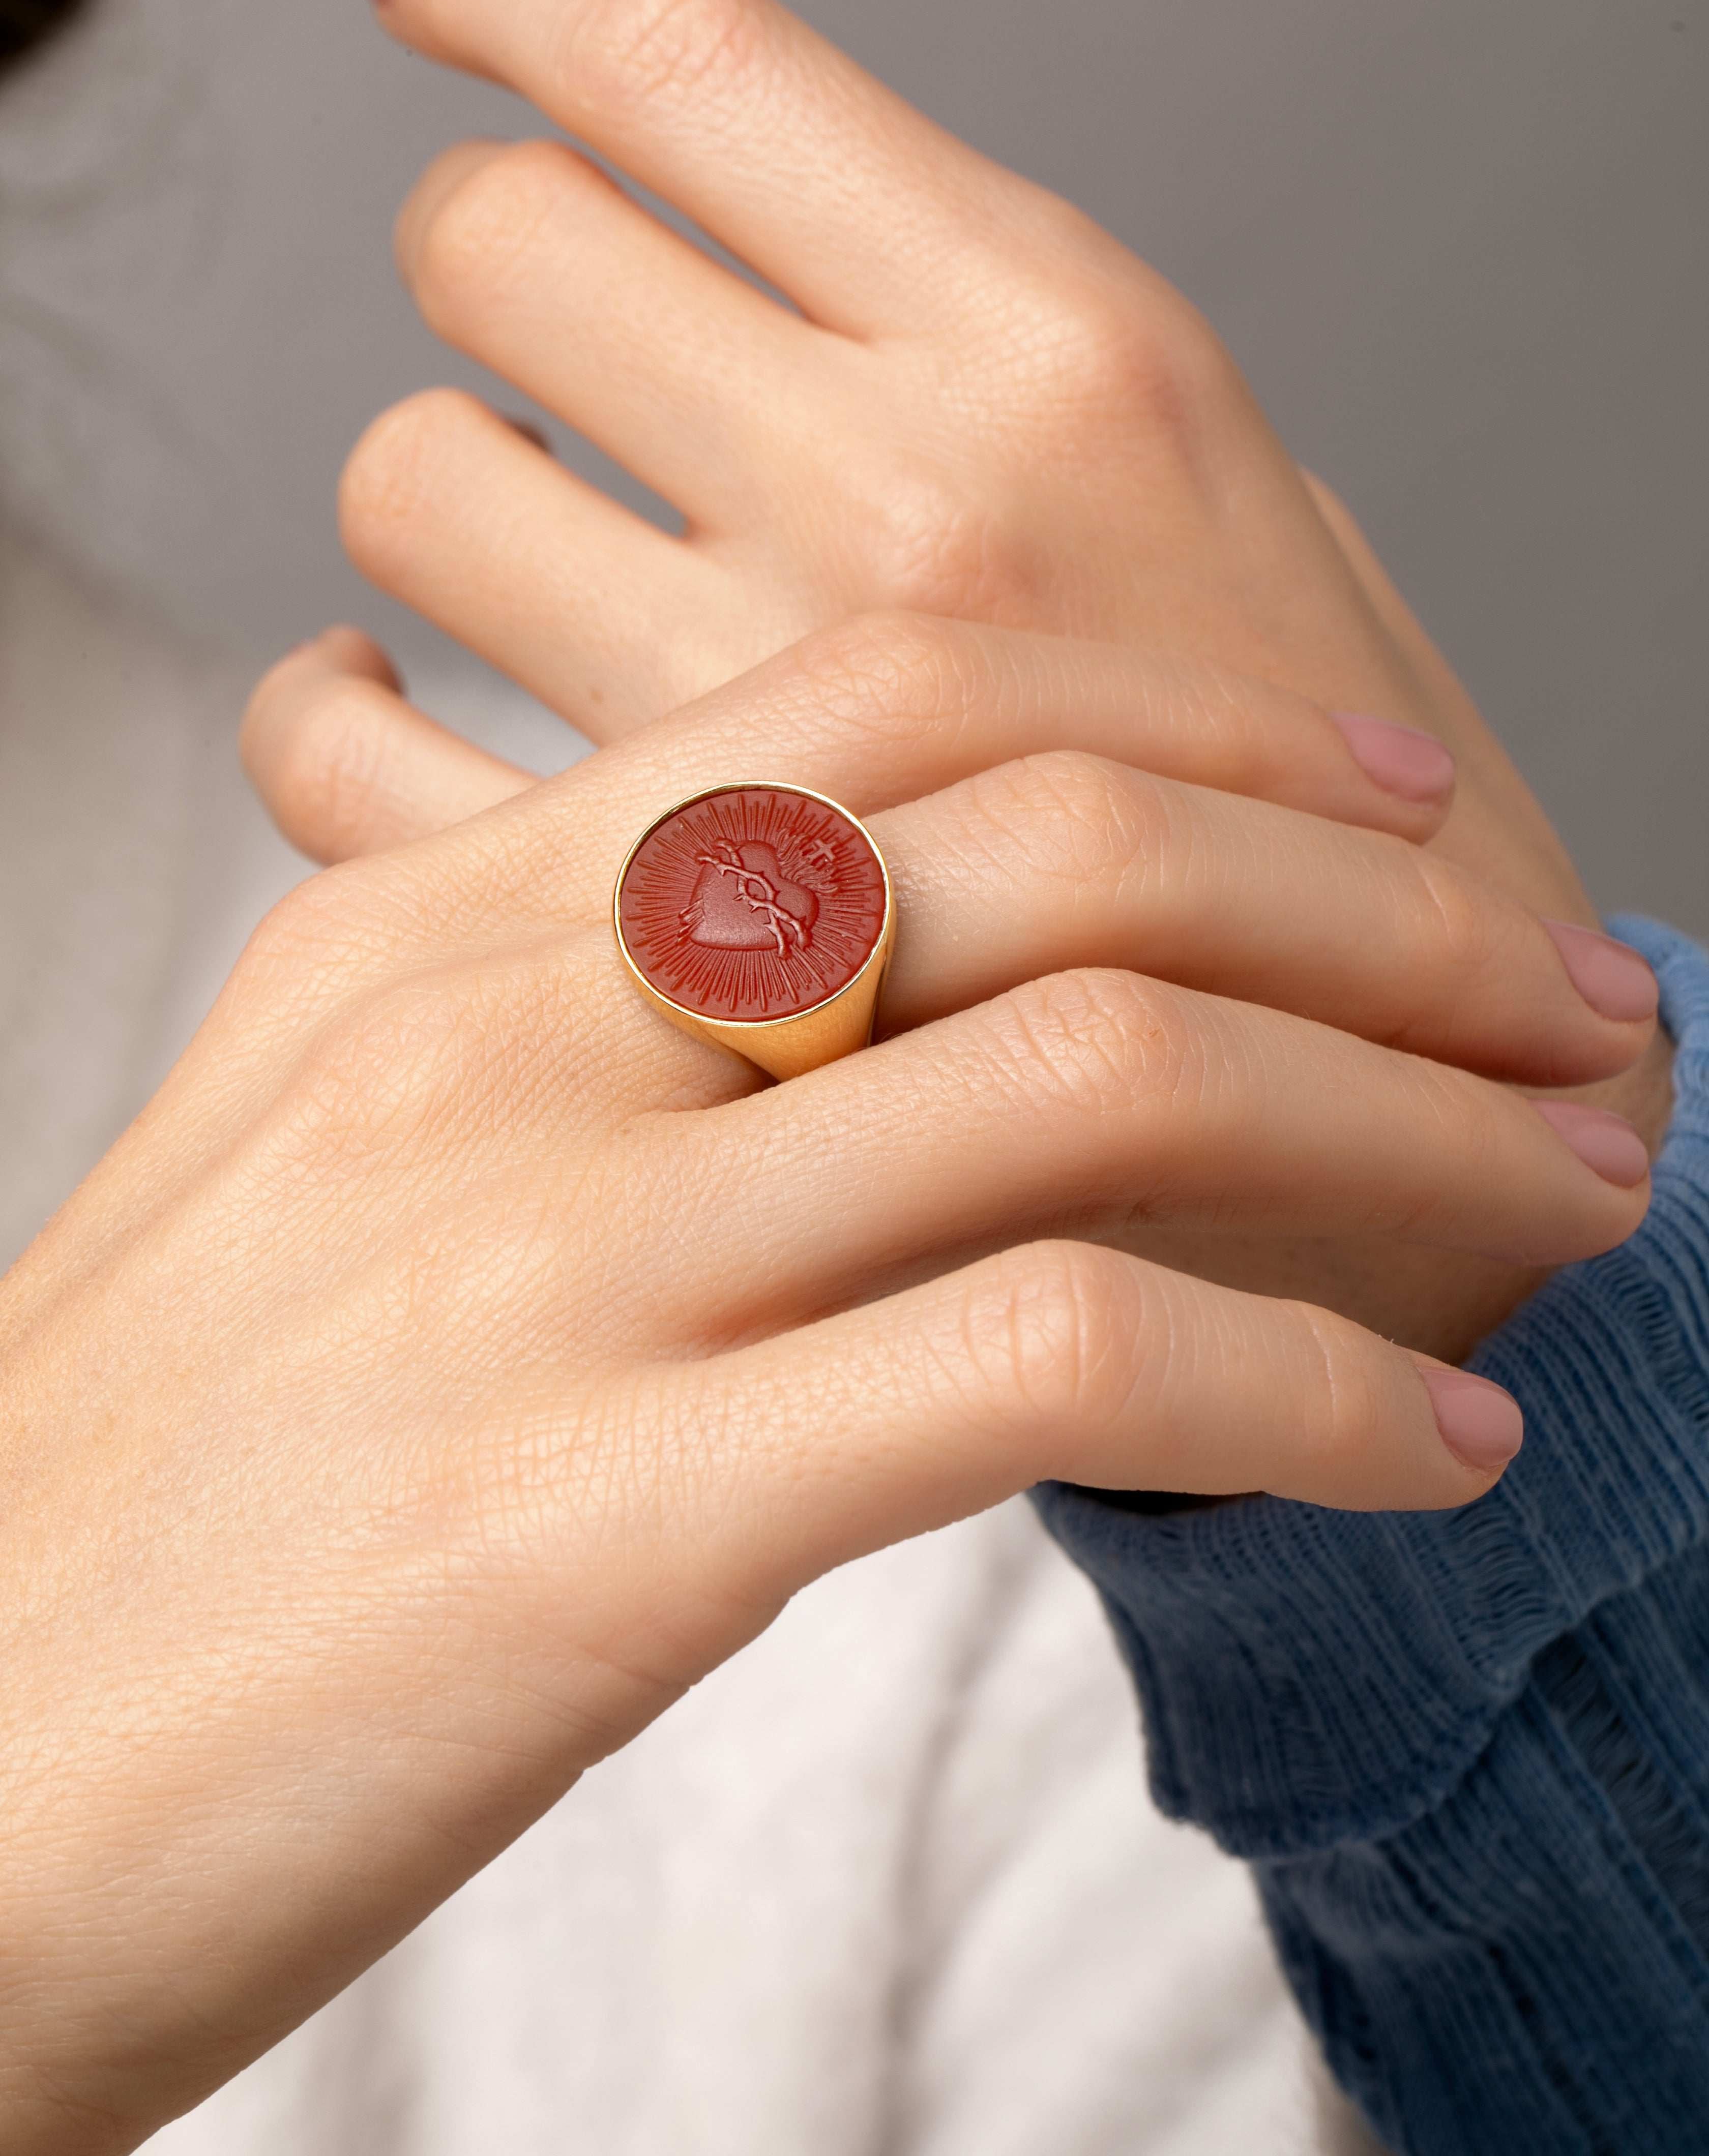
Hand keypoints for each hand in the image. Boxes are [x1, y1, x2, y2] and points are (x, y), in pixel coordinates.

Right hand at [2, 617, 1647, 2148]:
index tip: (1382, 798)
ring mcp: (554, 1267)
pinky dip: (1307, 1388)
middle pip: (1054, 850)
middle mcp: (508, 1044)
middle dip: (1373, 908)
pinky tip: (1426, 1437)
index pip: (891, 698)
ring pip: (1104, 1076)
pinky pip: (1058, 1362)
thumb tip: (827, 964)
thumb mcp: (340, 1168)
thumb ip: (569, 1039)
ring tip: (1567, 1198)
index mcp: (437, 927)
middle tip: (1556, 998)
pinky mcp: (600, 1519)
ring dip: (1406, 1130)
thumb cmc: (157, 1480)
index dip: (1192, 716)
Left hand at [247, 0, 1667, 1342]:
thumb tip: (723, 219)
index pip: (688, 57)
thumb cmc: (1326, 788)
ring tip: (531, 568)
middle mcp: (906, 498)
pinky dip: (341, 728)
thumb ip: (984, 344)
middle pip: (495, 237)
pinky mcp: (654, 934)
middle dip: (493, 264)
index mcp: (1065, 350)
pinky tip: (407, 731)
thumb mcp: (1213, 482)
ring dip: (447, 504)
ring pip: (409, 480)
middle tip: (554, 350)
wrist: (1442, 1103)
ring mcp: (768, 723)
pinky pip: (347, 758)